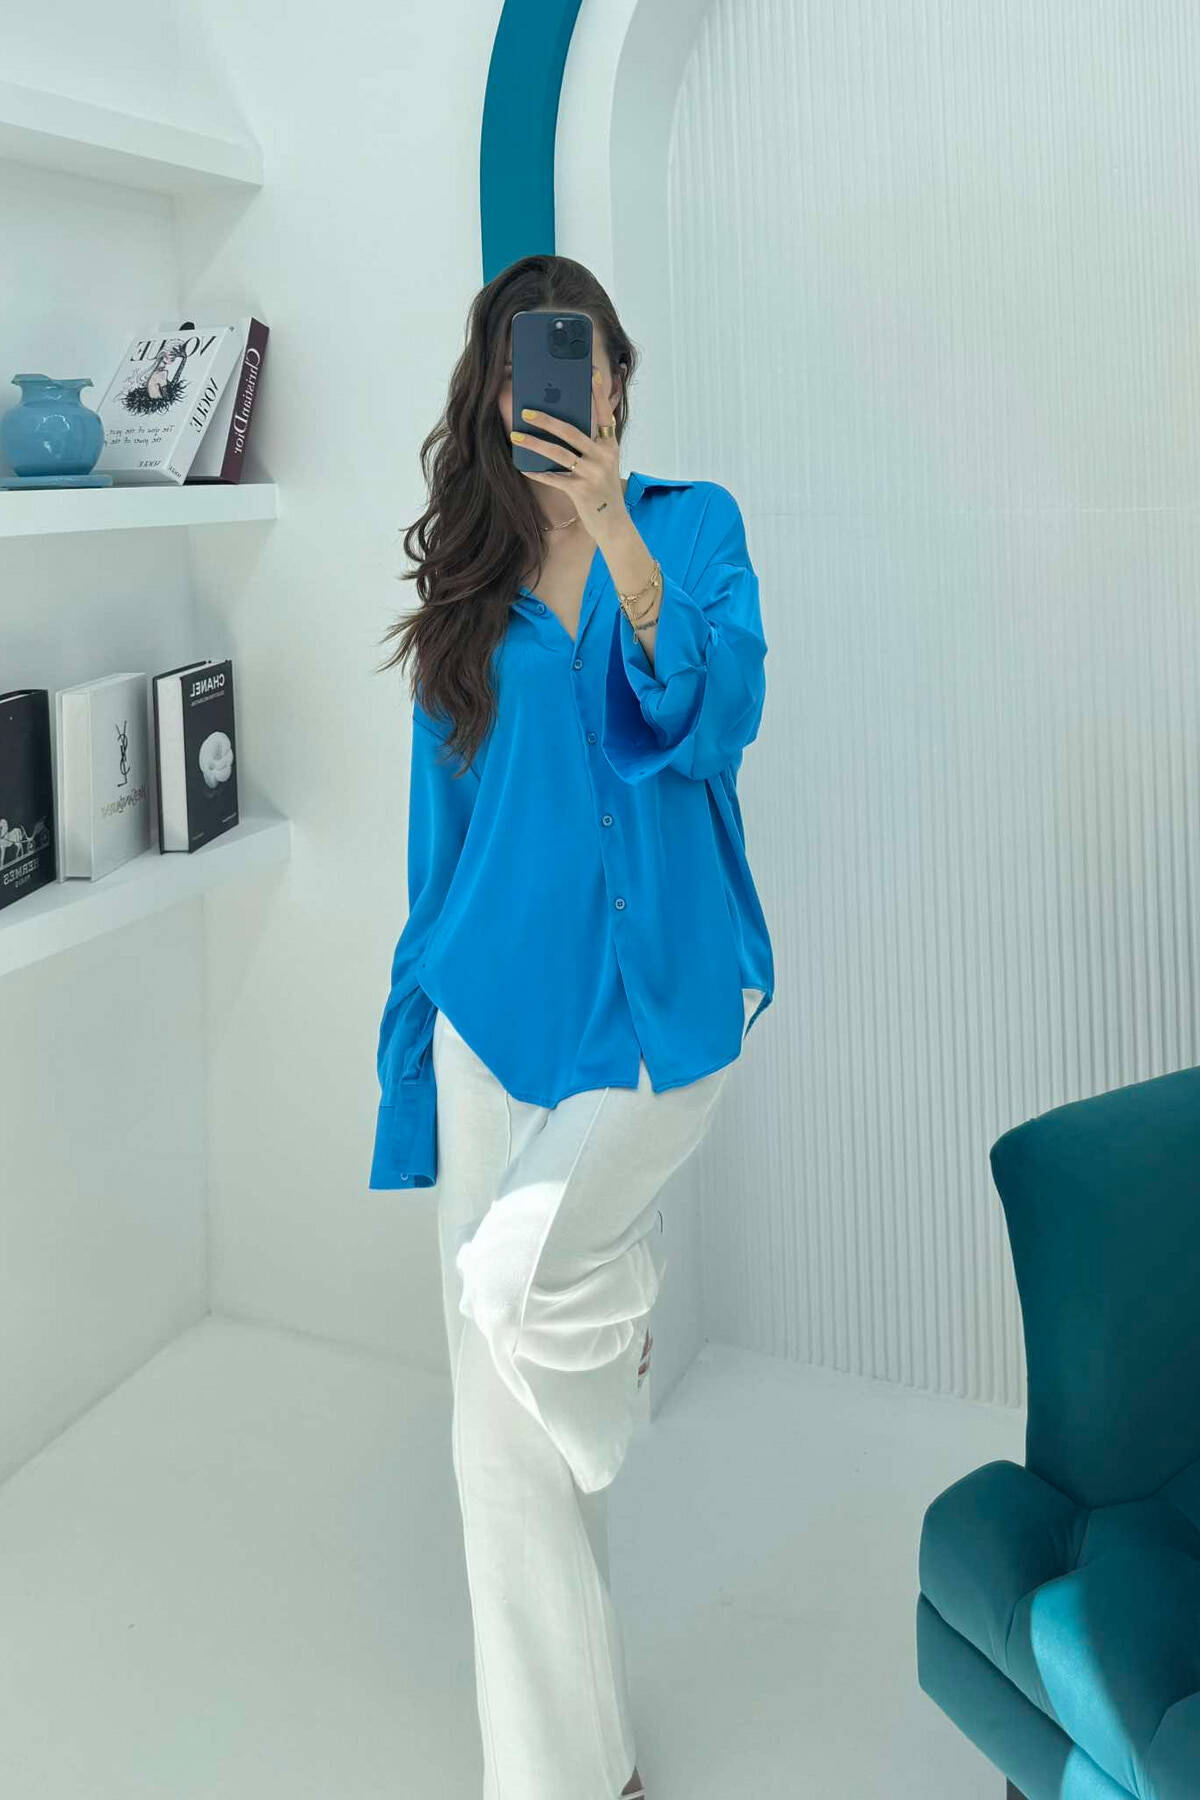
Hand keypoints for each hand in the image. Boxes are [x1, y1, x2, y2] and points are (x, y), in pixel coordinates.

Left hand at [511, 365, 622, 543]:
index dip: (598, 393)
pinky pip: (553, 478)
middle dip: (547, 419)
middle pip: (572, 431)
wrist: (614, 524)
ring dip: (534, 444)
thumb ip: (591, 444)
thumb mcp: (604, 464)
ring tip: (516, 436)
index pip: (604, 414)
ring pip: (559, 453)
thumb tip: (563, 425)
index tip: (592, 372)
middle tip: (525, 411)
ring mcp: (593, 474)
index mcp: (610, 445)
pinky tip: (522, 466)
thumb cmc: (603, 490)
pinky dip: (537, 472)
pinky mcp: (582, 492)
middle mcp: (604, 456)